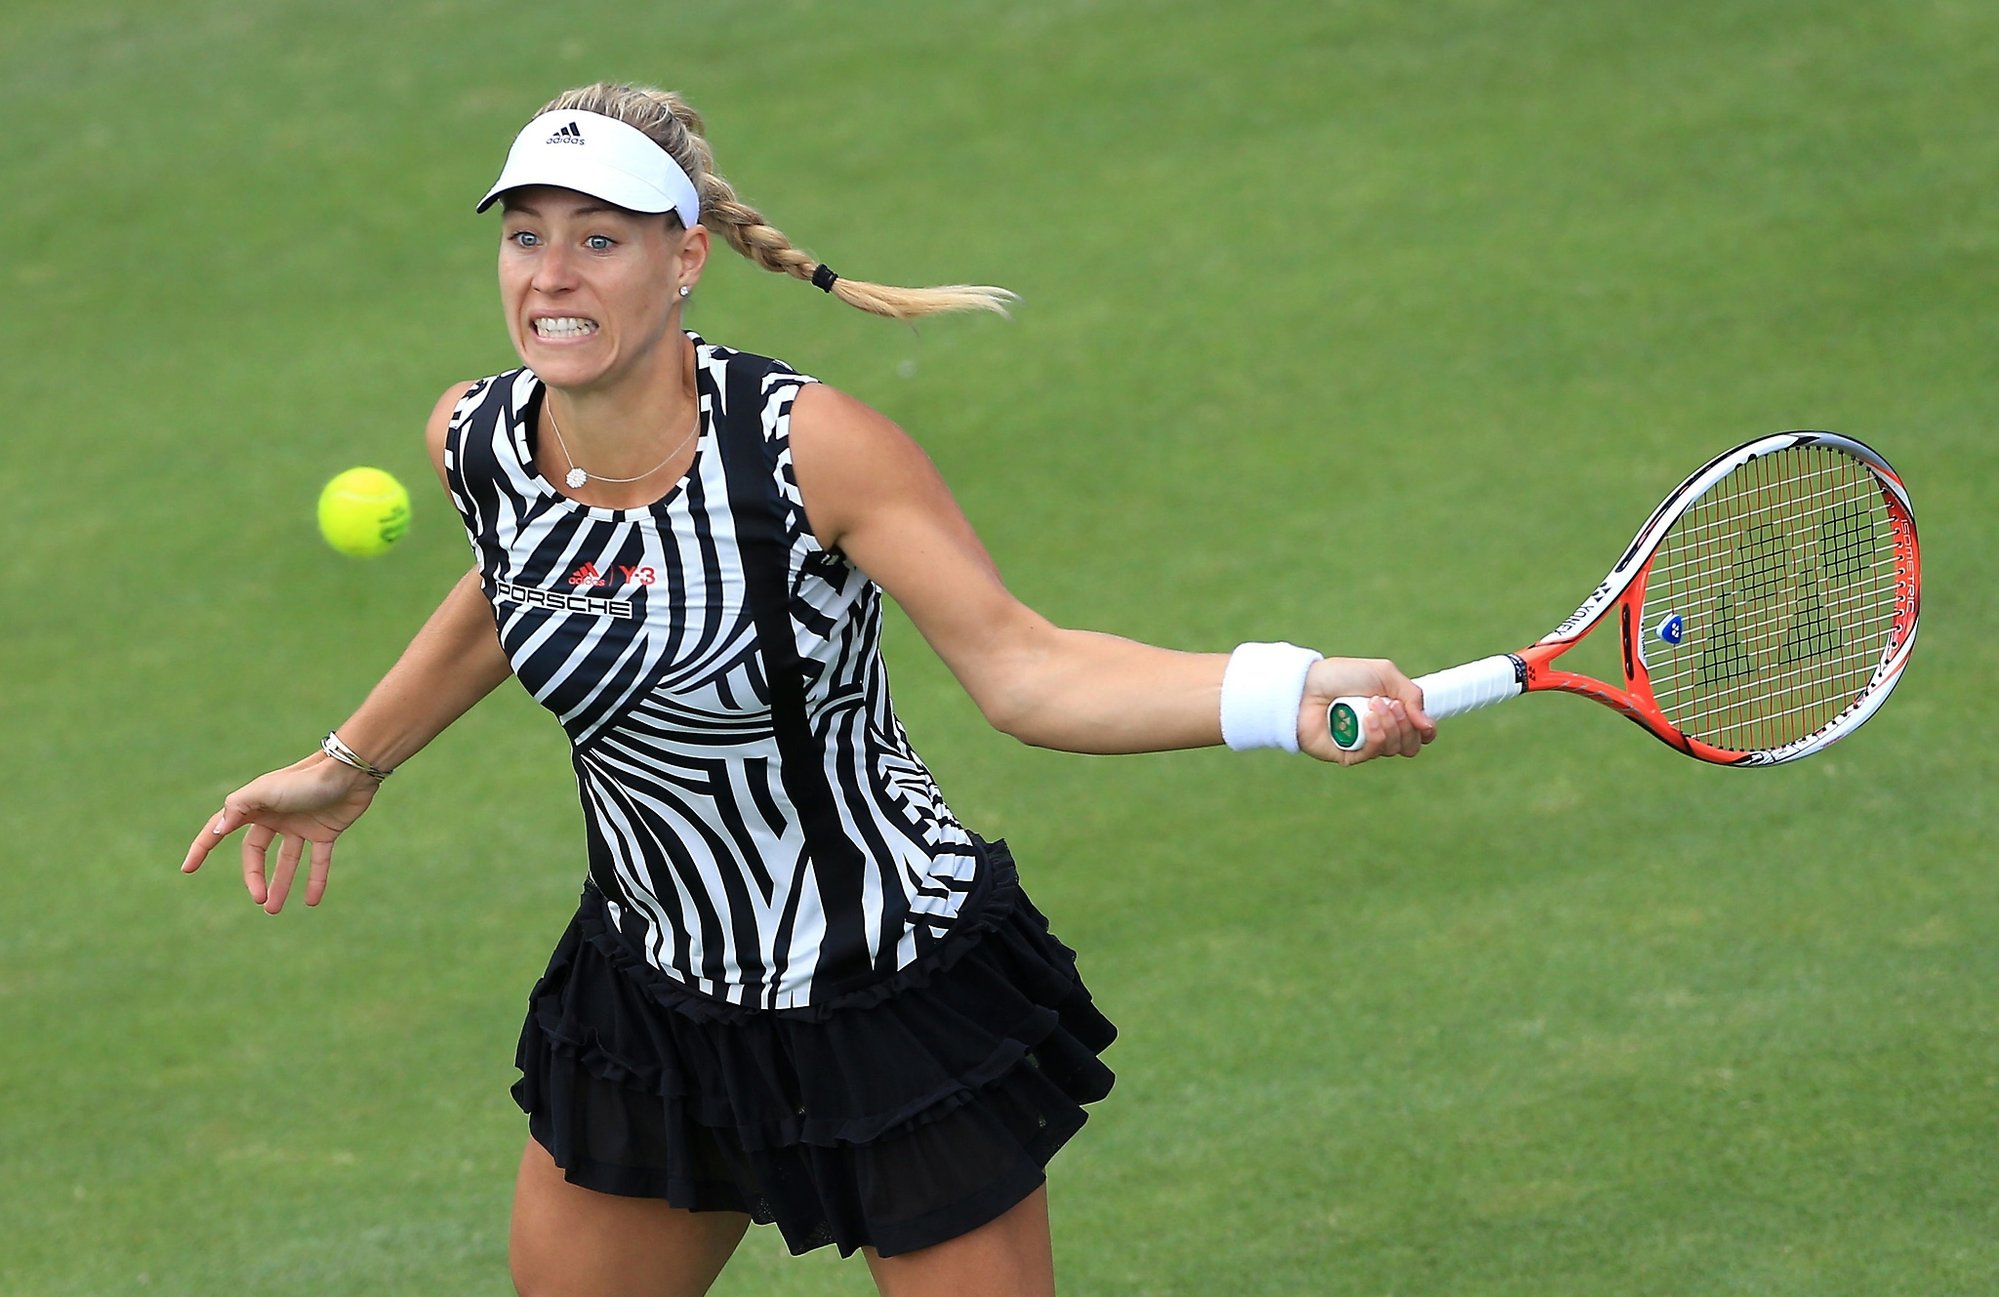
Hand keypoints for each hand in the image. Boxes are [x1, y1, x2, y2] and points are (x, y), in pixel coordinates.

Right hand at [181, 754, 380, 912]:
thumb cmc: (304, 779)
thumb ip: (238, 808)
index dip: (203, 847)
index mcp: (255, 805)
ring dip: (281, 884)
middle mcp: (276, 816)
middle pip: (256, 853)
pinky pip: (318, 861)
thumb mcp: (264, 790)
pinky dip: (315, 880)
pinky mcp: (325, 831)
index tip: (187, 869)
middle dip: (255, 877)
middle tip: (259, 901)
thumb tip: (216, 830)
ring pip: (286, 861)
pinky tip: (311, 901)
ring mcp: (301, 825)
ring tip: (273, 910)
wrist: (350, 772)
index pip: (221, 829)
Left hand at [1296, 657, 1435, 764]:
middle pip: (1411, 745)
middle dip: (1405, 724)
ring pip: (1394, 749)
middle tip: (1389, 704)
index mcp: (1391, 713)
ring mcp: (1364, 744)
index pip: (1419, 734)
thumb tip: (1428, 726)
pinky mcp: (1348, 755)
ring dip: (1389, 726)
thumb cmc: (1342, 676)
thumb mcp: (1384, 674)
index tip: (1421, 718)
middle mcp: (1380, 731)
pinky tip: (1367, 719)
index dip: (1426, 730)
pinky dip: (1375, 735)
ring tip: (1372, 706)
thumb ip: (1412, 695)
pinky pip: (1373, 753)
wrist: (1307, 686)